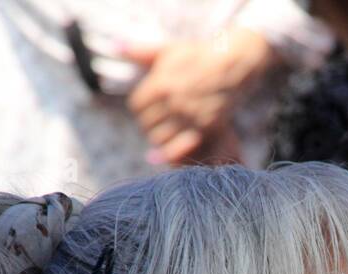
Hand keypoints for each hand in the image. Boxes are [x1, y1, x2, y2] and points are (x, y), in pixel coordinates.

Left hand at [124, 27, 276, 164]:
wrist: (231, 65)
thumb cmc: (197, 55)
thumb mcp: (168, 50)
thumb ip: (141, 52)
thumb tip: (115, 46)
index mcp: (161, 84)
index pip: (136, 106)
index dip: (139, 107)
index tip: (146, 105)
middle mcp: (174, 103)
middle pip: (146, 124)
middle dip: (148, 122)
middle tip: (155, 119)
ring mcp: (190, 117)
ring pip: (159, 139)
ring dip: (157, 137)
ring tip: (162, 131)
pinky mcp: (205, 128)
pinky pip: (180, 148)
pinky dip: (170, 153)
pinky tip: (166, 152)